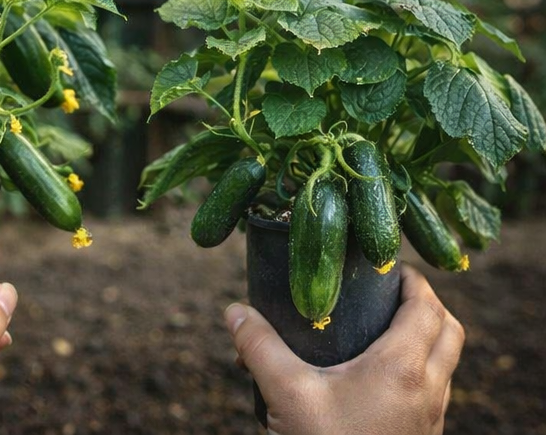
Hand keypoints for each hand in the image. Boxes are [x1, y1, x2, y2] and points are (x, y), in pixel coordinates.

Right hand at [226, 265, 463, 434]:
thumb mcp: (285, 392)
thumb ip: (259, 346)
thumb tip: (234, 310)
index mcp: (401, 368)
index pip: (426, 307)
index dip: (411, 280)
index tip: (384, 268)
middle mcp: (428, 388)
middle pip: (450, 330)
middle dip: (426, 304)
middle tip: (388, 292)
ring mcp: (431, 415)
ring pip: (447, 361)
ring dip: (427, 336)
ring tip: (382, 328)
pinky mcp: (423, 434)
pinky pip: (436, 387)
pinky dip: (420, 367)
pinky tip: (377, 374)